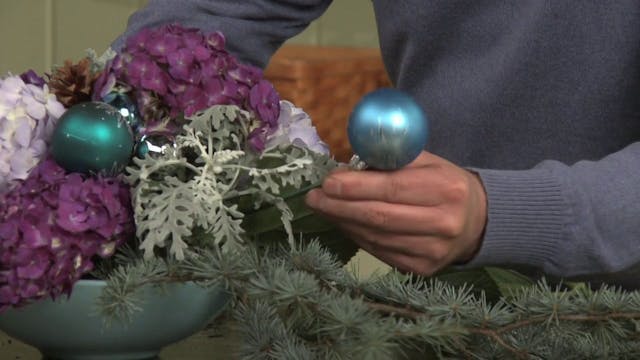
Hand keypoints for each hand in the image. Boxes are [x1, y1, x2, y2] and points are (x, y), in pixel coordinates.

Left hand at [305, 151, 486, 274]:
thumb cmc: (443, 183)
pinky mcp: (422, 269)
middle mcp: (443, 223)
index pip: (392, 189)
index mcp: (446, 189)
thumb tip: (345, 166)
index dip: (355, 187)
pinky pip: (379, 252)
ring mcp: (433, 251)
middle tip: (314, 197)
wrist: (476, 221)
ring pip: (376, 237)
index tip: (327, 182)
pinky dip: (356, 236)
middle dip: (340, 206)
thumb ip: (390, 159)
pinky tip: (343, 223)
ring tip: (323, 208)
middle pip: (379, 216)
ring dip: (343, 222)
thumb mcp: (426, 161)